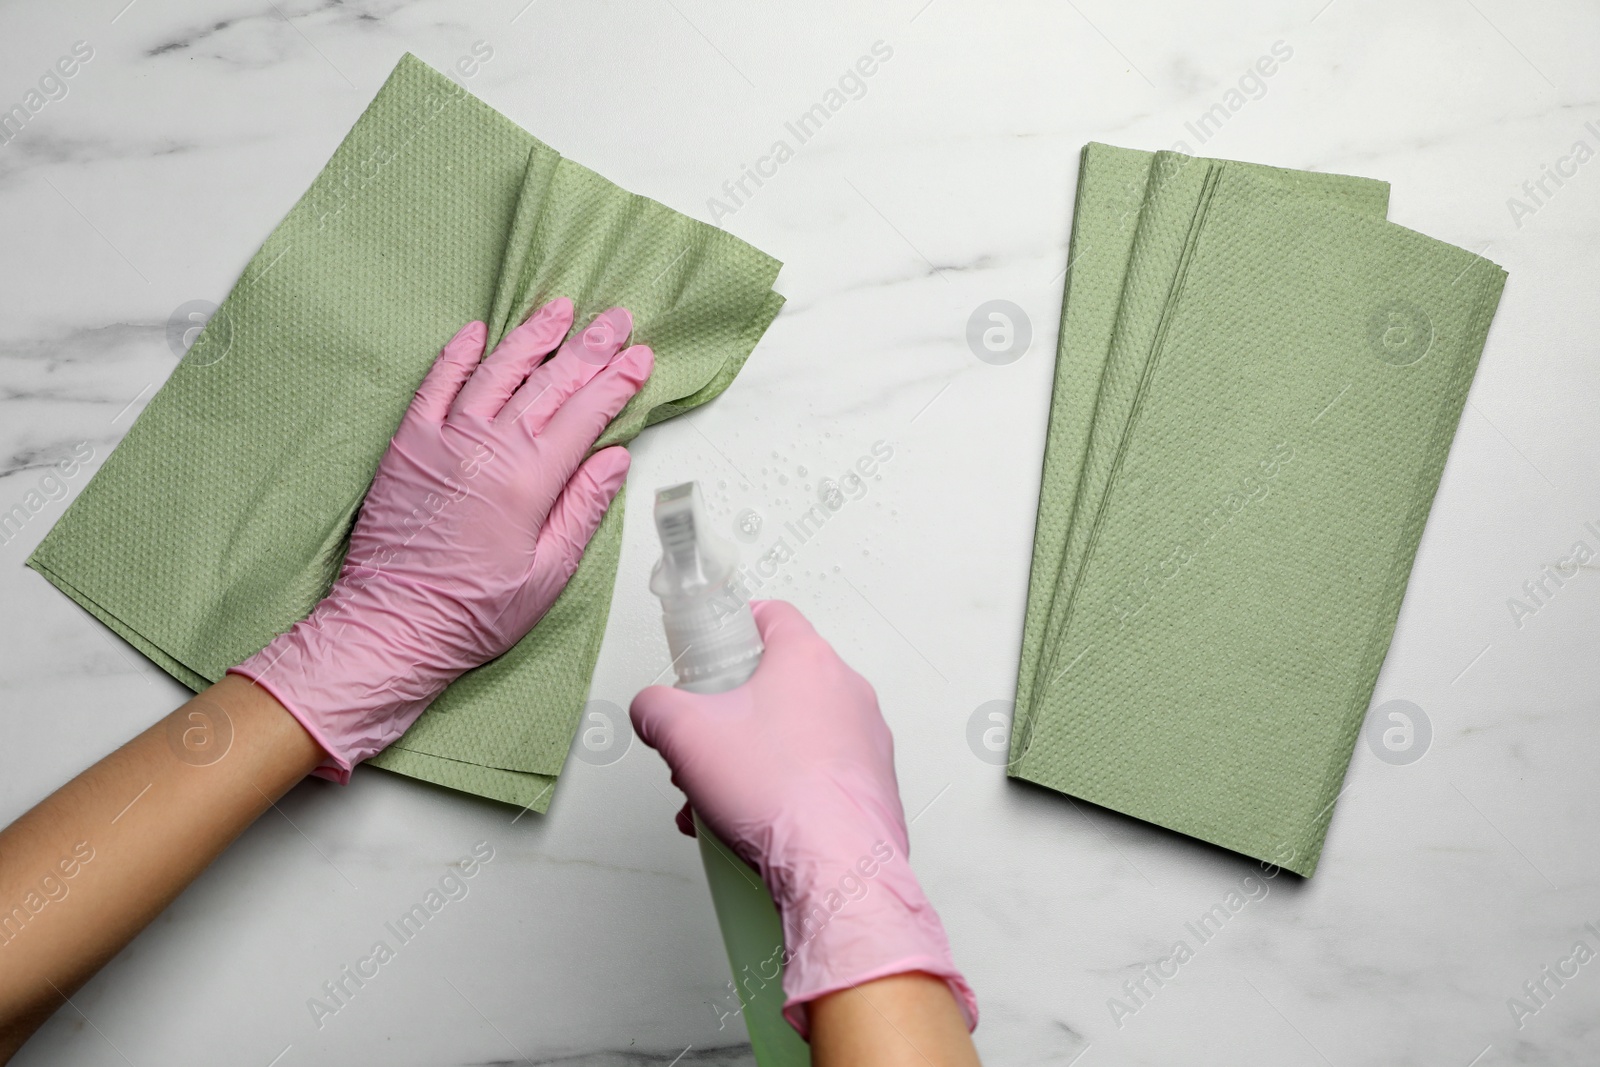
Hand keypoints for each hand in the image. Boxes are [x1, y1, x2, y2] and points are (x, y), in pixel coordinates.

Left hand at [232, 297, 651, 779]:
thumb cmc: (471, 612)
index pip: (585, 414)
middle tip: (616, 319)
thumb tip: (613, 459)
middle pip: (548, 383)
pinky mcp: (407, 446)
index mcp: (529, 481)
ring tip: (559, 309)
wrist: (391, 626)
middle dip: (588, 346)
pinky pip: (435, 385)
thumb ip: (582, 508)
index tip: (640, 356)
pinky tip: (477, 332)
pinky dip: (457, 355)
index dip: (617, 381)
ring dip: (531, 337)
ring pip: (496, 372)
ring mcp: (443, 441)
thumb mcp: (548, 574)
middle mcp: (487, 448)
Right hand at [629, 601, 976, 1036]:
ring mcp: (866, 739)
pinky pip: (818, 774)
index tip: (711, 651)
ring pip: (796, 733)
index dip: (734, 628)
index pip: (772, 616)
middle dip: (731, 714)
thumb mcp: (683, 736)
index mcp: (807, 659)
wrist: (836, 866)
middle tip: (704, 742)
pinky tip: (749, 826)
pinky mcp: (873, 784)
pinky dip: (783, 790)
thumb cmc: (776, 793)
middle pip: (779, 682)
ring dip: (751, 758)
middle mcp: (847, 692)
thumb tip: (650, 709)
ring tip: (715, 799)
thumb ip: (655, 708)